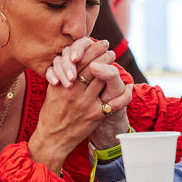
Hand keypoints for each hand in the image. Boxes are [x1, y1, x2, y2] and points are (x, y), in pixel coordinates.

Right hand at [30, 40, 126, 173]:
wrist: (53, 138)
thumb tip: (73, 59)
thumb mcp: (53, 91)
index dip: (91, 49)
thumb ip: (63, 75)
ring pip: (103, 80)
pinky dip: (125, 93)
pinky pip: (115, 102)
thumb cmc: (51, 113)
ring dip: (112, 67)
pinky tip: (129, 86)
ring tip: (115, 61)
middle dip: (103, 55)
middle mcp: (74, 91)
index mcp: (63, 84)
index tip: (98, 43)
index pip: (79, 61)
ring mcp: (86, 103)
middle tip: (109, 49)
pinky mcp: (95, 114)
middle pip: (92, 67)